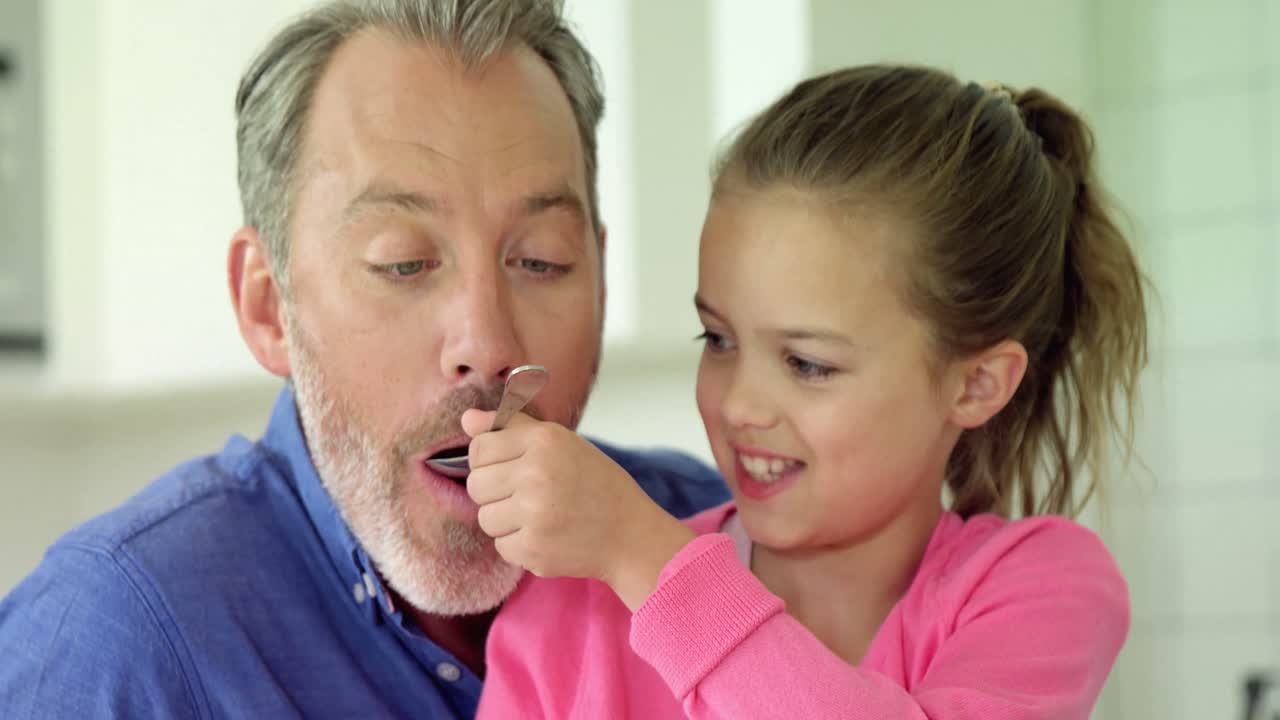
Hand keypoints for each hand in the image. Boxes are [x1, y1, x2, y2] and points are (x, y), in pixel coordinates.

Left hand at [463, 410, 695, 609]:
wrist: (631, 534)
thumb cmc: (595, 484)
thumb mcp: (561, 443)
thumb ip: (512, 427)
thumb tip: (467, 419)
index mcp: (544, 440)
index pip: (479, 449)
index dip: (490, 462)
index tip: (512, 470)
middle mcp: (537, 473)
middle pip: (476, 485)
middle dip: (496, 493)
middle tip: (529, 496)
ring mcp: (534, 513)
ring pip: (486, 518)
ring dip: (507, 521)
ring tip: (540, 517)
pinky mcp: (533, 549)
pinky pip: (501, 546)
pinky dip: (520, 545)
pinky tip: (548, 536)